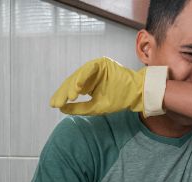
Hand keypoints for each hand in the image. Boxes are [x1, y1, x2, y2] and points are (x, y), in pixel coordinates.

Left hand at [50, 57, 167, 116]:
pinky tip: (77, 88)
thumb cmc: (119, 99)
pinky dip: (83, 77)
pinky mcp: (102, 63)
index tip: (54, 105)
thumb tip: (61, 108)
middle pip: (72, 82)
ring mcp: (95, 67)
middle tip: (56, 103)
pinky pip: (89, 69)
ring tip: (68, 97)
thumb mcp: (96, 107)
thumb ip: (79, 107)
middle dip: (64, 92)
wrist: (137, 93)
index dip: (62, 96)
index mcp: (88, 84)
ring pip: (78, 75)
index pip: (72, 89)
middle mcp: (90, 74)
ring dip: (72, 86)